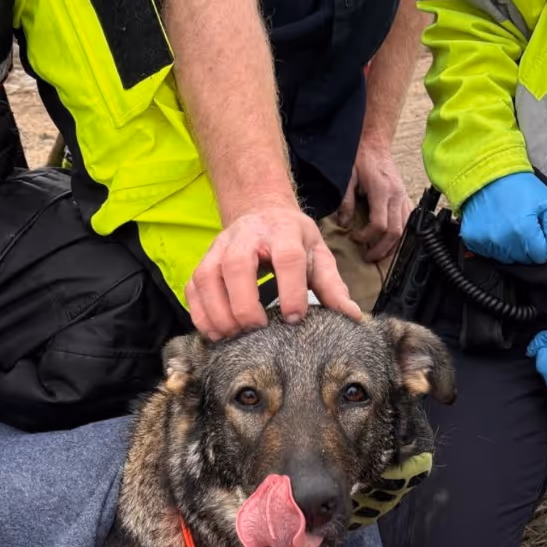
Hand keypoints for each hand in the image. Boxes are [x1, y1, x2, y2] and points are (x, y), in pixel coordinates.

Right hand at [187, 204, 362, 339]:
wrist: (262, 211)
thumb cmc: (293, 239)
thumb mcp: (318, 254)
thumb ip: (333, 286)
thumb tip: (352, 316)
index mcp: (284, 232)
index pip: (287, 258)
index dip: (290, 289)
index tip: (294, 318)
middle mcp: (247, 236)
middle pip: (237, 266)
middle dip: (245, 303)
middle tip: (257, 329)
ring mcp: (220, 247)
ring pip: (208, 277)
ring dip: (218, 311)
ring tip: (233, 336)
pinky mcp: (204, 260)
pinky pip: (193, 286)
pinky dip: (199, 312)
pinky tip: (215, 332)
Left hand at [336, 136, 412, 263]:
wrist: (374, 144)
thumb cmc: (360, 159)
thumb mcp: (347, 178)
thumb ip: (346, 202)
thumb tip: (345, 224)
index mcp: (382, 191)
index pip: (380, 224)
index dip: (367, 237)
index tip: (355, 238)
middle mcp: (396, 196)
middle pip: (395, 232)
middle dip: (381, 248)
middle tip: (368, 257)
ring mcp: (404, 197)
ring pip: (405, 230)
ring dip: (393, 245)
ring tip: (380, 253)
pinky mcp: (406, 198)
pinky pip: (409, 222)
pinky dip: (402, 235)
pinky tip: (392, 242)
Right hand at [458, 173, 546, 265]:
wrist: (487, 172)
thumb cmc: (519, 186)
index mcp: (524, 231)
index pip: (541, 257)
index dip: (543, 245)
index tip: (538, 230)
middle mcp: (503, 239)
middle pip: (524, 260)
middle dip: (528, 247)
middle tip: (523, 225)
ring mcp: (486, 241)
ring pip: (507, 259)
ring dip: (511, 247)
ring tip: (509, 225)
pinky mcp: (472, 239)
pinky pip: (489, 254)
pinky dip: (494, 245)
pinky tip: (496, 228)